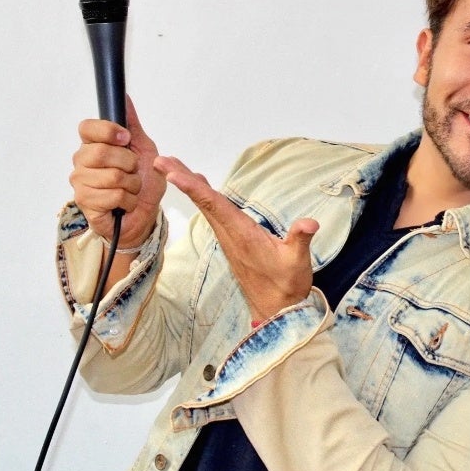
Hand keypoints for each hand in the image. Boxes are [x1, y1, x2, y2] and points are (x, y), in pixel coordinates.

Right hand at [70, 96, 165, 248]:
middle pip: (102, 152)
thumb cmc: (143, 182)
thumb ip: (133, 125)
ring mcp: (80, 182)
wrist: (145, 213)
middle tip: (132, 171)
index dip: (108, 131)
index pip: (86, 127)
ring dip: (132, 184)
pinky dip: (129, 200)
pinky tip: (125, 203)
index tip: (125, 138)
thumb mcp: (145, 149)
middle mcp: (82, 162)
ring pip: (112, 176)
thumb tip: (125, 98)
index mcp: (93, 145)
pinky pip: (114, 195)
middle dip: (128, 163)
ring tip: (129, 188)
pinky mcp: (85, 203)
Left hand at [154, 155, 318, 320]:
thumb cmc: (286, 284)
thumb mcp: (298, 262)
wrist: (276, 310)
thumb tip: (309, 223)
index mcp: (242, 234)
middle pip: (202, 201)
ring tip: (172, 166)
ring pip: (205, 206)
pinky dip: (202, 196)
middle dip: (181, 179)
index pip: (214, 205)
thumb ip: (300, 239)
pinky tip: (199, 187)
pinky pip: (212, 213)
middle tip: (160, 160)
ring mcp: (229, 238)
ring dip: (189, 186)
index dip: (193, 187)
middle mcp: (230, 234)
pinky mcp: (232, 240)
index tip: (172, 173)